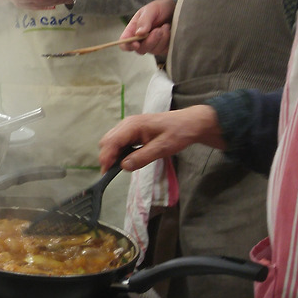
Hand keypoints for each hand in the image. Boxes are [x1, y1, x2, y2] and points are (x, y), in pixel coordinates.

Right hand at [97, 104, 223, 172]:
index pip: (111, 142)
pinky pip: (119, 141)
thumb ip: (142, 157)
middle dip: (107, 157)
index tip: (106, 174)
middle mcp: (127, 124)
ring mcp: (129, 126)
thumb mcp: (162, 148)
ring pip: (111, 141)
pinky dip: (118, 151)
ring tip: (119, 168)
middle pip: (107, 141)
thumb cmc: (178, 133)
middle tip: (113, 173)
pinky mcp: (132, 131)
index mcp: (132, 126)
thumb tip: (123, 167)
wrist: (190, 123)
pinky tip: (127, 159)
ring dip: (112, 155)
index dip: (106, 158)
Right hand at [121, 0, 175, 55]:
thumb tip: (138, 34)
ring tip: (165, 26)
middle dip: (150, 41)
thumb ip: (144, 21)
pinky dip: (167, 40)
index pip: (125, 43)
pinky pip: (163, 50)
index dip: (128, 46)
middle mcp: (141, 40)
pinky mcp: (163, 47)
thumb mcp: (151, 9)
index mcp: (133, 30)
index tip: (136, 44)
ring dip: (160, 38)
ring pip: (153, 51)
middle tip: (158, 29)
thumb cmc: (160, 8)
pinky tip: (168, 30)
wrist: (176, 9)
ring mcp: (152, 45)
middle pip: (140, 50)